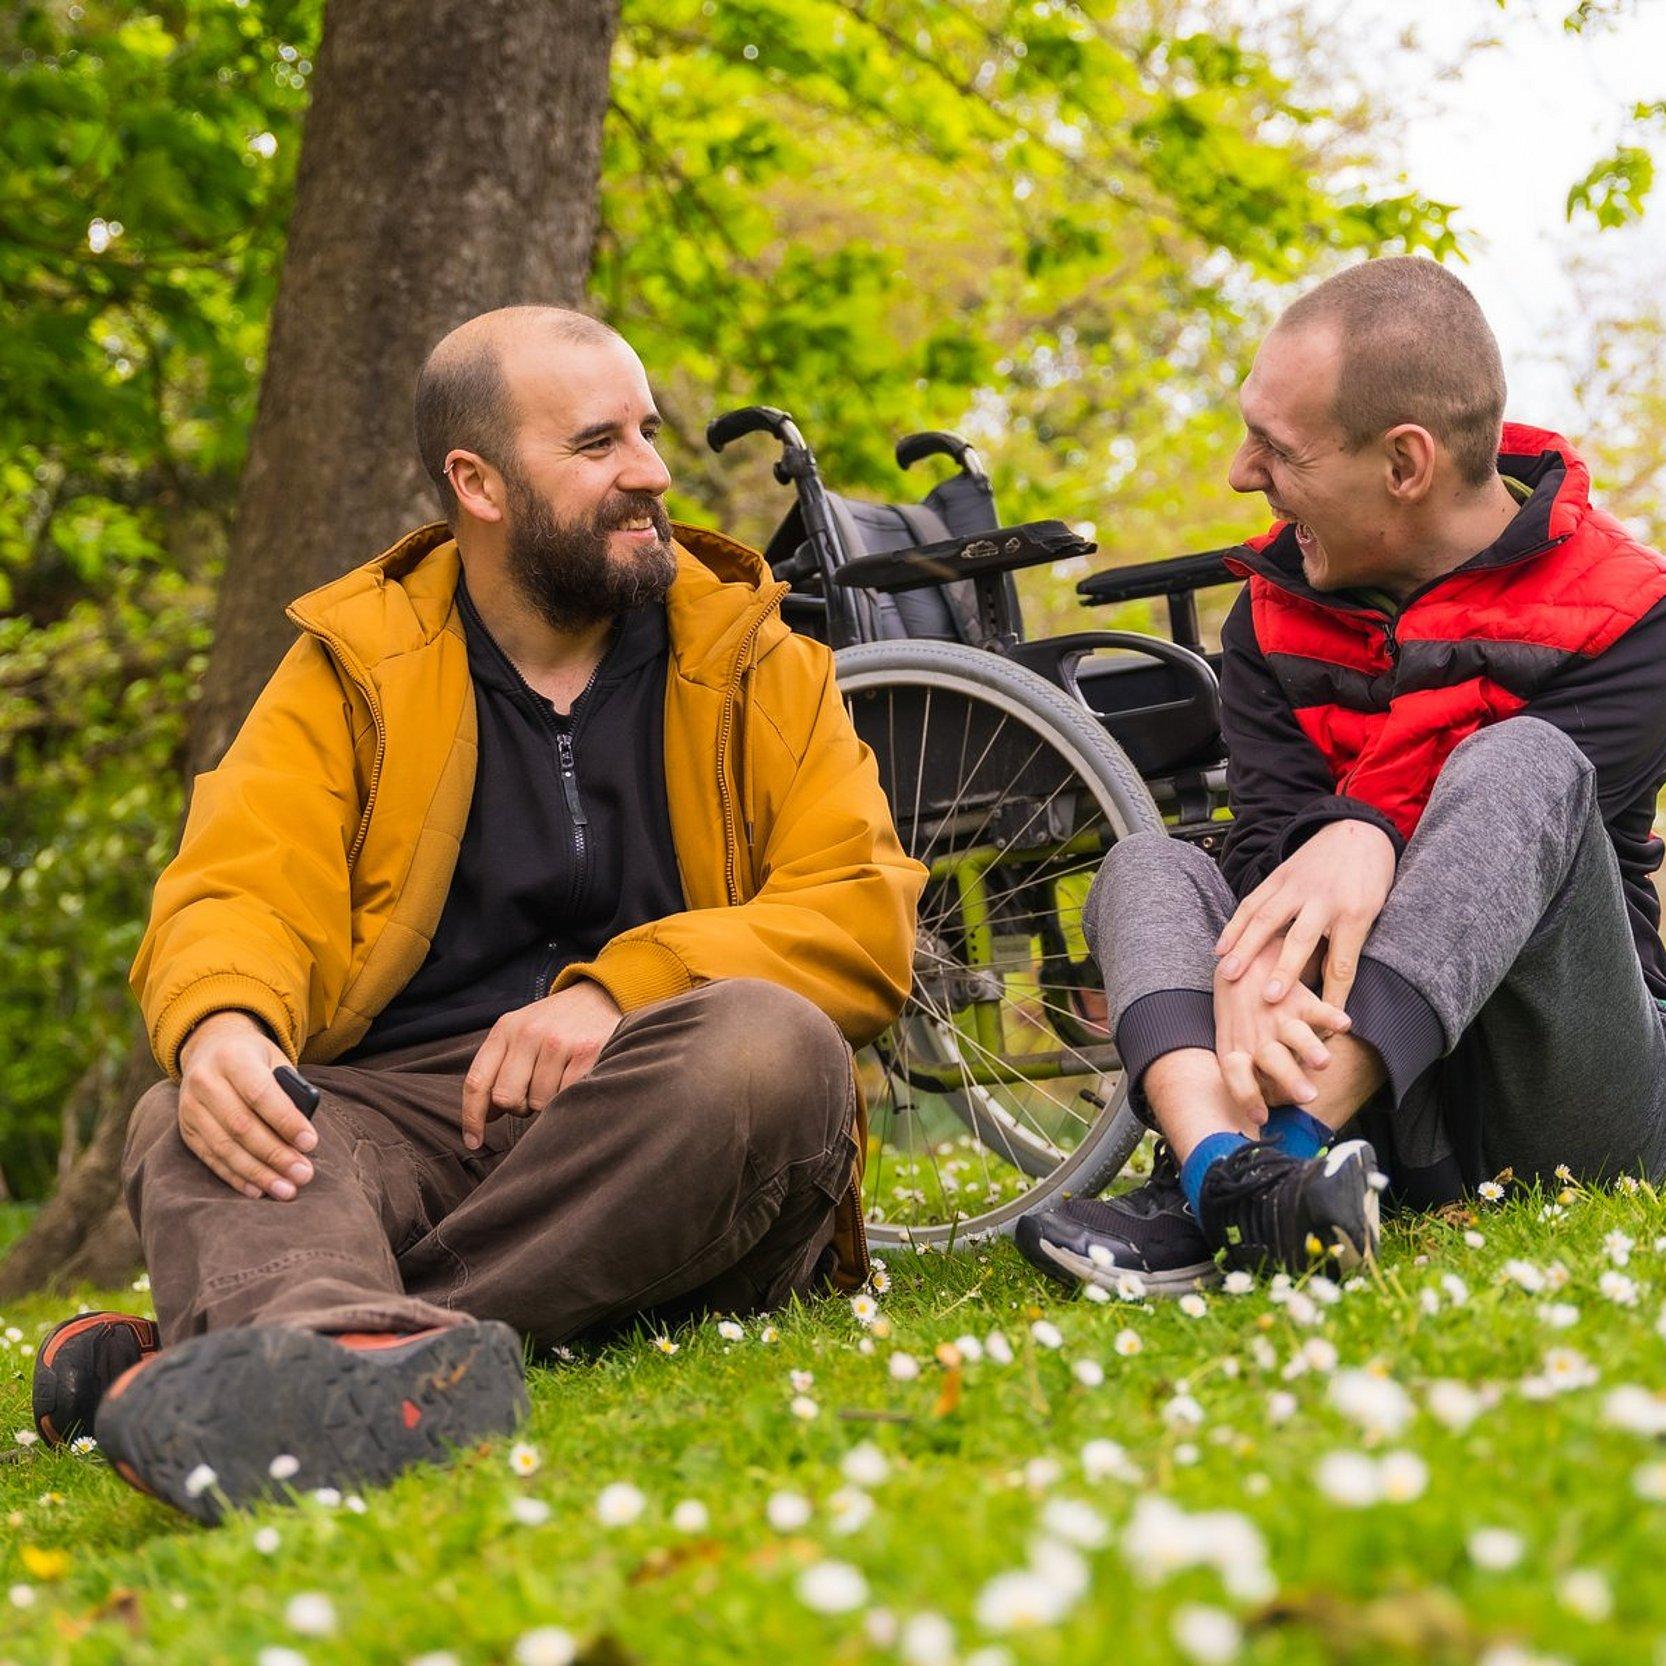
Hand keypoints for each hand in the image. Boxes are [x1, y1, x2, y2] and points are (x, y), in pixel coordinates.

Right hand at [177, 1011, 318, 1200]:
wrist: (211, 1048)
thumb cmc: (255, 1060)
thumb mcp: (275, 1061)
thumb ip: (289, 1092)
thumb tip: (302, 1139)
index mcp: (232, 1058)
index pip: (260, 1094)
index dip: (286, 1121)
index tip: (311, 1143)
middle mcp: (205, 1081)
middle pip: (241, 1126)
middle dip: (275, 1154)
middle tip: (303, 1175)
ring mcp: (190, 1107)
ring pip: (224, 1147)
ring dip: (258, 1173)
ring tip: (285, 1190)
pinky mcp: (186, 1130)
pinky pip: (211, 1159)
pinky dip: (236, 1177)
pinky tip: (258, 1190)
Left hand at [460, 980, 623, 1149]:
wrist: (600, 996)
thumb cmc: (555, 1024)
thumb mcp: (521, 1034)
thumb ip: (500, 1069)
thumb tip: (487, 1116)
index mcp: (506, 1029)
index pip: (477, 1081)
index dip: (472, 1117)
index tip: (474, 1141)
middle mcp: (529, 1032)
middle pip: (506, 1098)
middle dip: (518, 1107)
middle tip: (534, 1096)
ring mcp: (559, 1042)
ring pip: (539, 1102)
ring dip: (547, 1103)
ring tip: (559, 1082)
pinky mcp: (587, 1052)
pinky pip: (566, 1097)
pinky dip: (569, 1097)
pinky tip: (576, 1080)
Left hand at [1214, 939, 1352, 1123]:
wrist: (1240, 960)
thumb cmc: (1236, 1013)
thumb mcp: (1231, 1042)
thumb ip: (1246, 1073)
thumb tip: (1257, 1117)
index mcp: (1236, 1047)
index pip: (1235, 1075)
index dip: (1246, 1095)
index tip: (1260, 1118)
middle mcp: (1257, 1035)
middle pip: (1271, 1059)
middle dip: (1288, 1079)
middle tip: (1306, 1096)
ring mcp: (1277, 1016)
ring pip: (1294, 1035)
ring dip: (1309, 1048)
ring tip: (1324, 1062)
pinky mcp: (1297, 997)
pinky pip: (1317, 1008)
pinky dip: (1330, 1015)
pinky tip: (1345, 1024)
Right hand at [1215, 818, 1396, 1008]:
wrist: (1358, 831)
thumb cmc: (1369, 879)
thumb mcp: (1374, 912)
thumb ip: (1351, 946)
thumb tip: (1336, 992)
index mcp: (1355, 912)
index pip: (1342, 961)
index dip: (1333, 994)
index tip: (1324, 1021)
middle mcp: (1323, 898)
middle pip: (1301, 939)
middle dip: (1284, 970)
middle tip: (1268, 998)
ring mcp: (1297, 885)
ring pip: (1267, 919)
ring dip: (1246, 948)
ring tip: (1228, 973)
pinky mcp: (1278, 876)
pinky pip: (1252, 903)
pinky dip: (1235, 926)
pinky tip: (1221, 946)